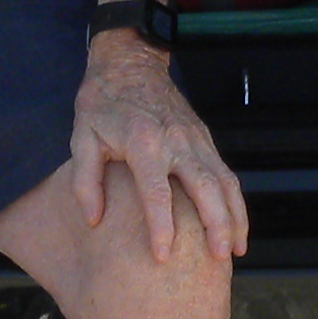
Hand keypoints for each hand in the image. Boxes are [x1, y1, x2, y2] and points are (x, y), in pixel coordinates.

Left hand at [71, 32, 245, 264]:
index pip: (157, 193)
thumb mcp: (82, 137)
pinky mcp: (204, 138)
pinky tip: (235, 224)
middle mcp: (176, 141)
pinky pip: (225, 172)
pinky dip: (234, 201)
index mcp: (143, 142)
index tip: (163, 256)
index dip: (161, 227)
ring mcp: (195, 139)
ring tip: (235, 249)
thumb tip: (94, 220)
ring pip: (224, 182)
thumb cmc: (103, 101)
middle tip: (218, 258)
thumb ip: (85, 181)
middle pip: (205, 188)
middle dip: (216, 225)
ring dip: (234, 216)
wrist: (130, 60)